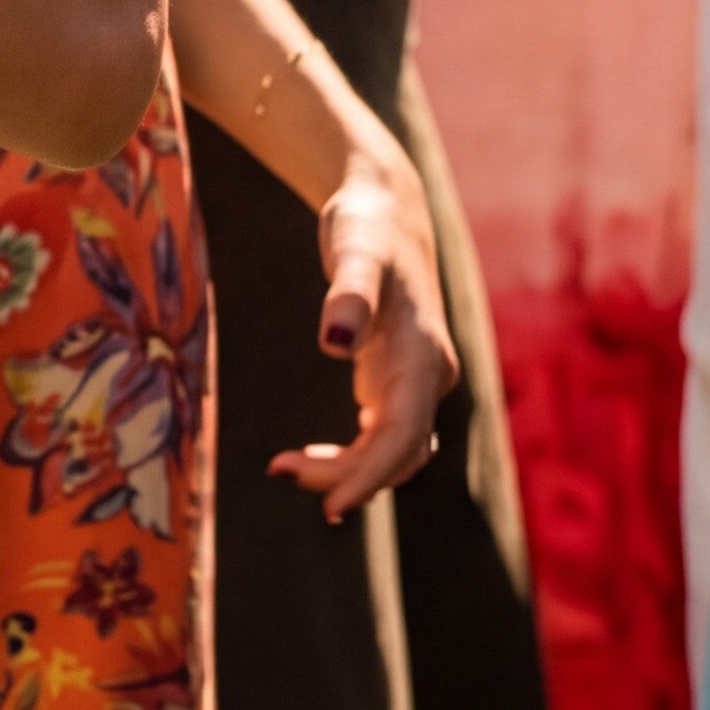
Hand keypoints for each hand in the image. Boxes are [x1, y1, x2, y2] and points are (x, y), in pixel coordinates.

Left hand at [269, 138, 455, 518]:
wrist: (386, 206)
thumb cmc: (366, 225)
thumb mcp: (353, 250)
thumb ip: (347, 294)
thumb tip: (334, 344)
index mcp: (425, 356)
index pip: (406, 435)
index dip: (371, 473)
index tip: (332, 504)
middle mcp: (430, 375)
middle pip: (400, 451)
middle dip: (348, 474)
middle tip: (279, 470)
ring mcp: (419, 379)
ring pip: (396, 449)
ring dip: (350, 469)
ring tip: (284, 467)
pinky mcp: (401, 377)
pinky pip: (386, 434)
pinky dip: (355, 454)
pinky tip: (313, 458)